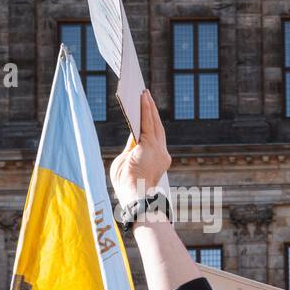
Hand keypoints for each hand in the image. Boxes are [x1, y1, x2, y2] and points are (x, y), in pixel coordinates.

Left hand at [109, 89, 169, 206]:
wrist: (135, 196)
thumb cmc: (128, 185)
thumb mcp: (127, 164)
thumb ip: (131, 149)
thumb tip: (133, 135)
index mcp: (158, 160)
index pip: (154, 138)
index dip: (151, 124)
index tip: (147, 112)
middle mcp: (162, 153)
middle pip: (157, 128)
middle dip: (152, 112)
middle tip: (146, 96)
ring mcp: (159, 149)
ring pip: (155, 123)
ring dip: (149, 107)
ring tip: (144, 94)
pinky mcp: (151, 145)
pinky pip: (148, 123)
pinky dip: (146, 109)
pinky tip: (143, 98)